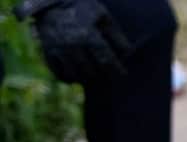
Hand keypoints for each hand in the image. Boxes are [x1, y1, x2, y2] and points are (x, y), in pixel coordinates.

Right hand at [17, 0, 131, 84]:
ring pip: (75, 74)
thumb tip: (129, 53)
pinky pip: (58, 72)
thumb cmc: (82, 7)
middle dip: (102, 74)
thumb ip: (116, 36)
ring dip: (85, 77)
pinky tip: (75, 77)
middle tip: (108, 75)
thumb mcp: (103, 17)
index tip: (122, 73)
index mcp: (89, 36)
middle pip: (91, 71)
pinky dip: (67, 78)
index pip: (106, 60)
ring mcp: (58, 49)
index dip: (116, 69)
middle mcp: (73, 45)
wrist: (52, 0)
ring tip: (92, 76)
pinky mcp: (46, 50)